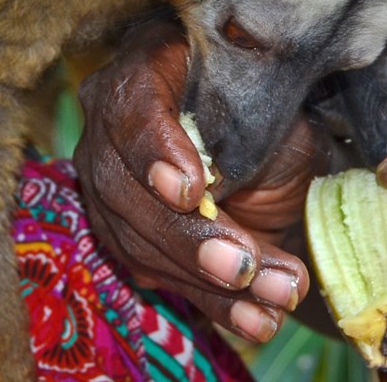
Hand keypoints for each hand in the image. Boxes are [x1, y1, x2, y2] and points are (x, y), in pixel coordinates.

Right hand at [72, 18, 322, 343]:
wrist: (273, 139)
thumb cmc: (272, 101)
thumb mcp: (276, 96)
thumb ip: (255, 119)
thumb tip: (238, 165)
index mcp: (146, 66)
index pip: (131, 106)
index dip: (155, 149)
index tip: (191, 190)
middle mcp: (111, 126)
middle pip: (126, 190)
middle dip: (187, 237)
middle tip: (241, 265)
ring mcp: (112, 185)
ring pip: (138, 243)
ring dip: (208, 281)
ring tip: (273, 298)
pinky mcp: (131, 238)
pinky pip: (161, 278)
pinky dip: (215, 304)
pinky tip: (258, 321)